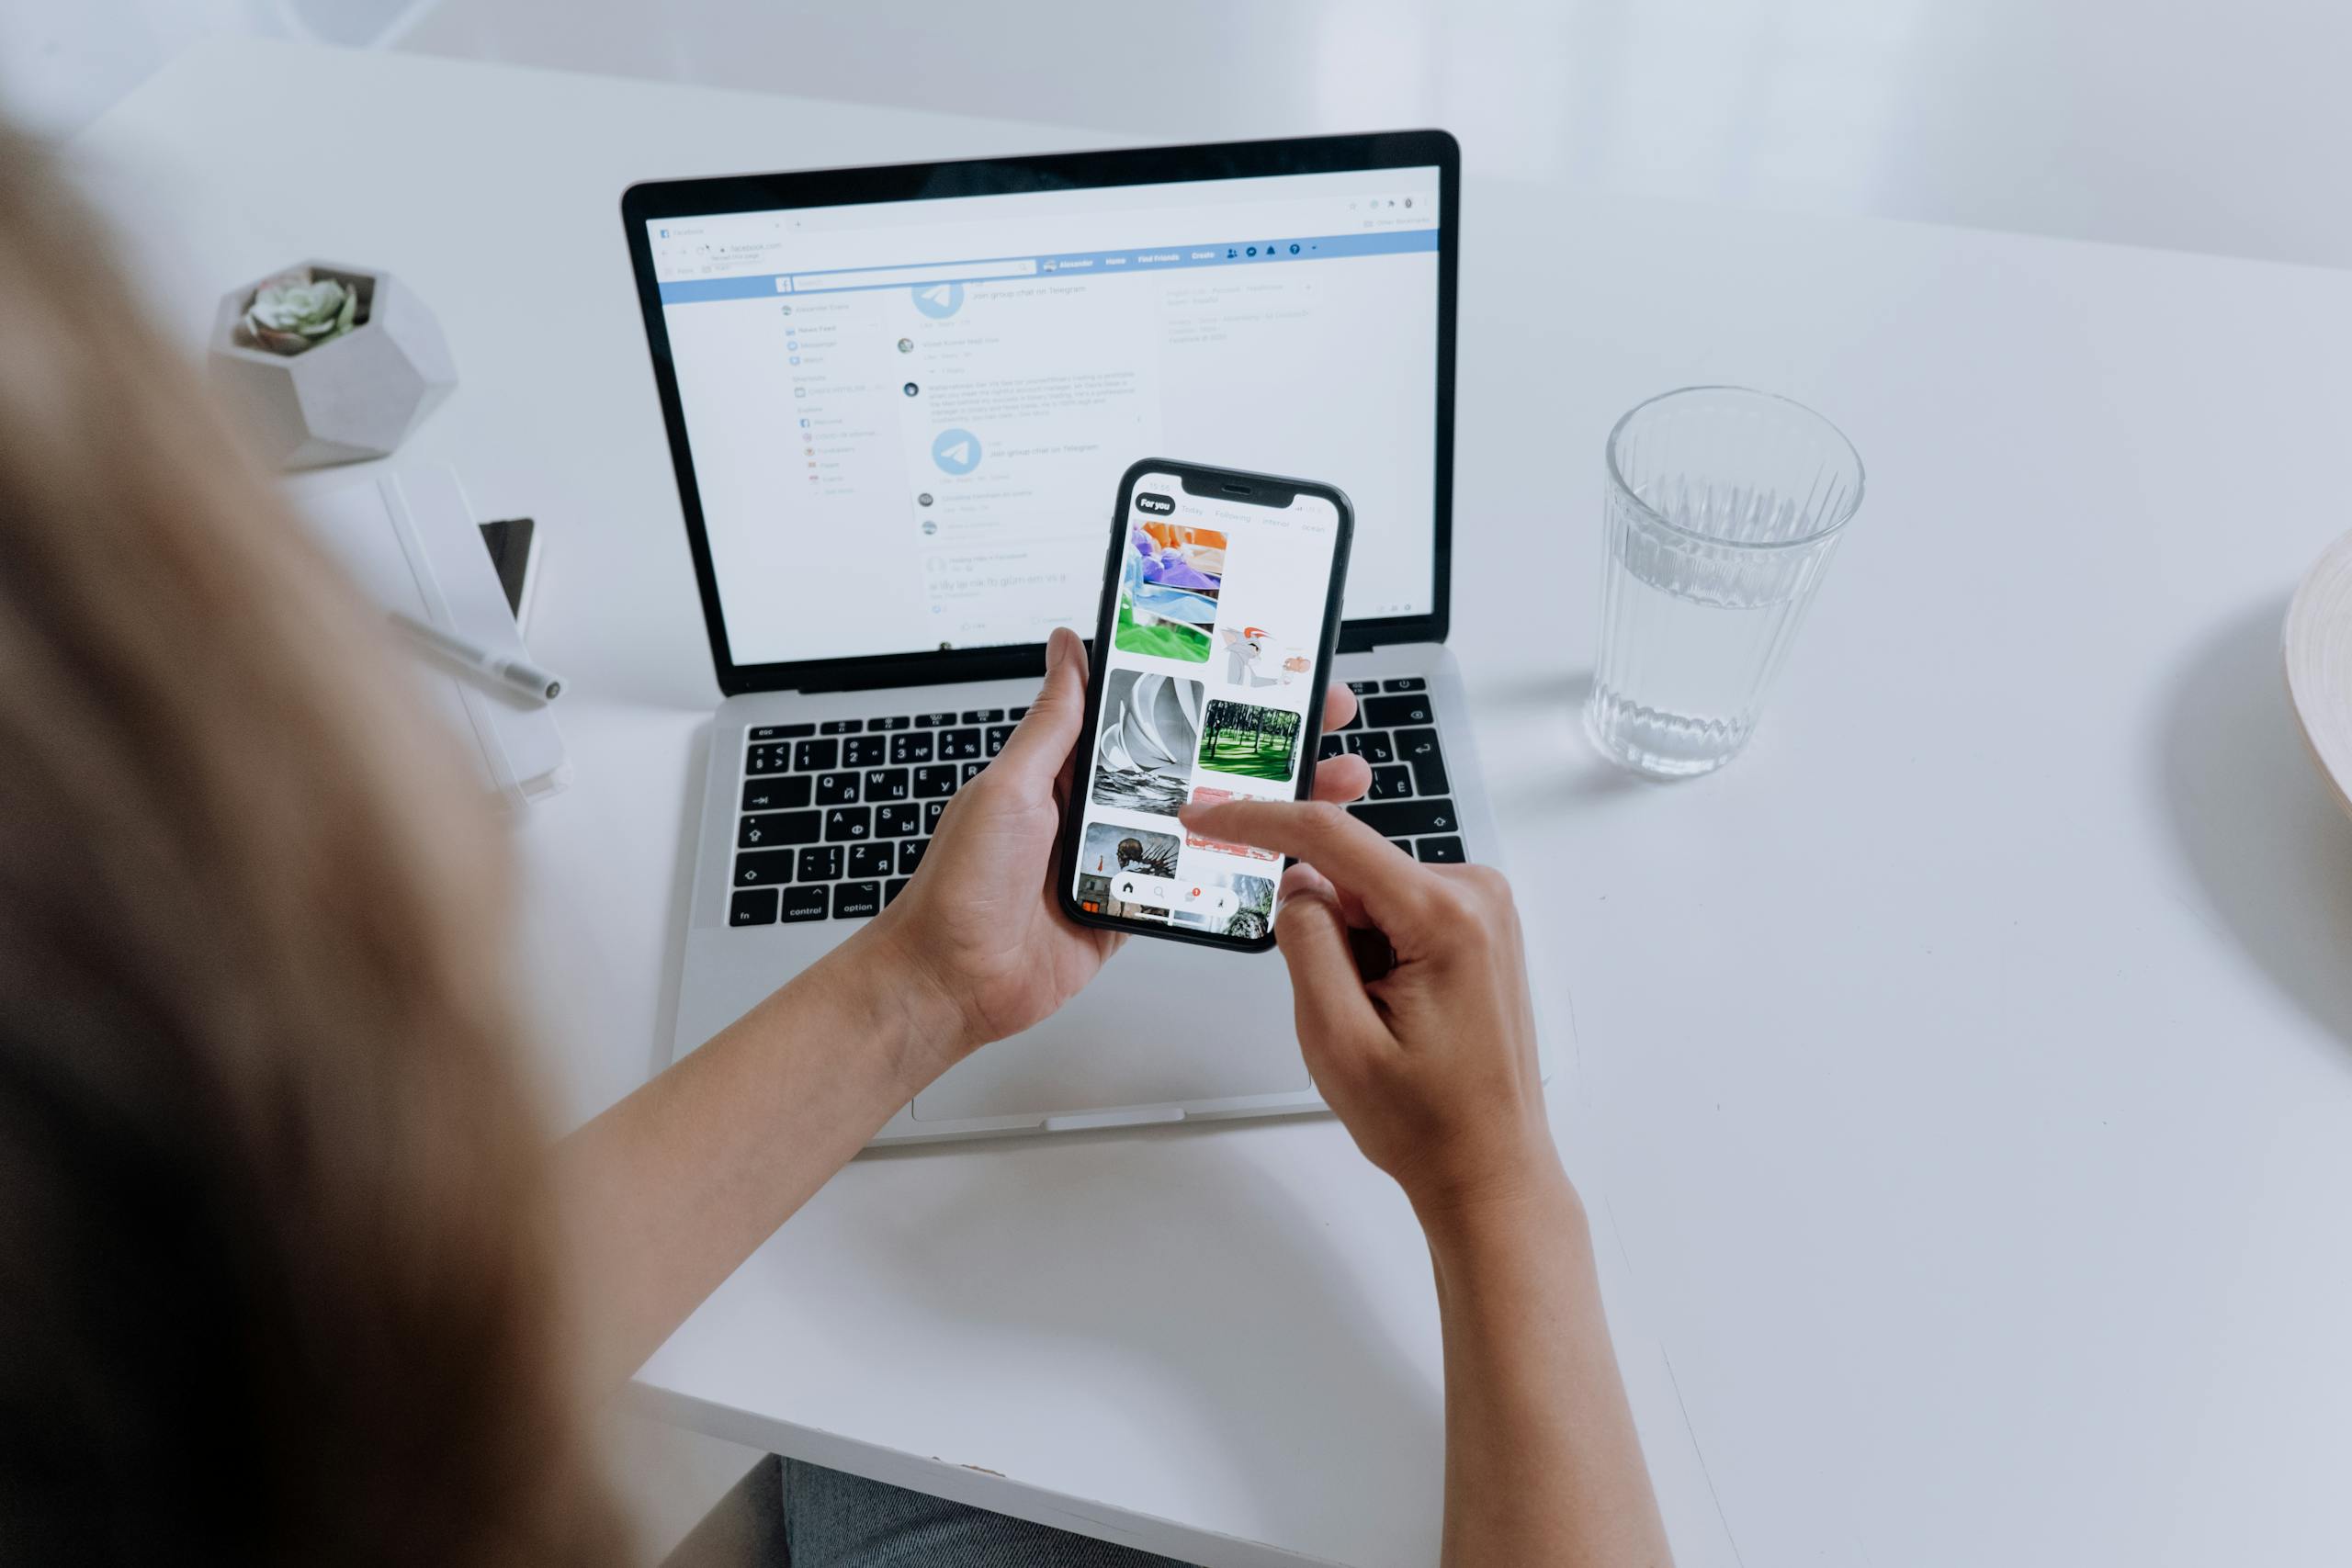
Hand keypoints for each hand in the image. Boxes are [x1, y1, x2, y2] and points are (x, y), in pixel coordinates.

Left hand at [862, 626, 1371, 1080]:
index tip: (1261, 664)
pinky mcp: (1136, 906)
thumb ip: (1052, 724)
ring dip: (1271, 803)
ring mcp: (1125, 857)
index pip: (1156, 712)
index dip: (1210, 690)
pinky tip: (1289, 852)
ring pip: (1213, 821)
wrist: (952, 982)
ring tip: (1330, 782)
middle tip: (1324, 716)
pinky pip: (1197, 882)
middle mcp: (1104, 806)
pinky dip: (1242, 869)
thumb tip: (1067, 646)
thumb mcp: (1009, 787)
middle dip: (1264, 741)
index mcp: (1074, 766)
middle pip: (1200, 763)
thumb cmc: (960, 885)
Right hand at [1174, 796, 1559, 1221]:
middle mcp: (1478, 896)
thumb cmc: (1428, 1122)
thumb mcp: (1336, 1039)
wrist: (1489, 1168)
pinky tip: (1398, 1010)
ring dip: (1355, 949)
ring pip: (1372, 896)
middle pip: (1353, 873)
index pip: (1332, 837)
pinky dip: (1378, 953)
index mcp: (1446, 916)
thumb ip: (1306, 945)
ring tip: (1382, 1021)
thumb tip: (1297, 883)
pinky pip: (1398, 913)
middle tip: (1346, 1010)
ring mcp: (1484, 910)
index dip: (1258, 820)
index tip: (1205, 814)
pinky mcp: (1479, 927)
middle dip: (1326, 930)